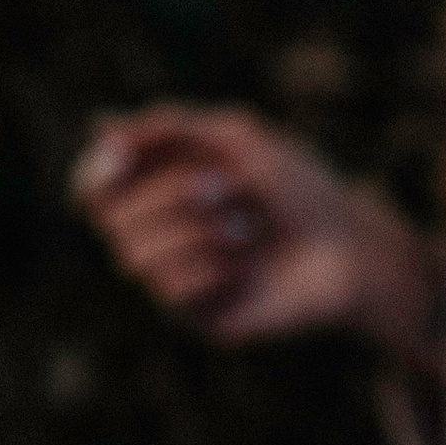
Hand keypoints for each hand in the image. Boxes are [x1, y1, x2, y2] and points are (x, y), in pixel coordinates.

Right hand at [72, 106, 443, 371]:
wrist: (352, 249)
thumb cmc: (302, 189)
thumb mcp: (239, 139)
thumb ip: (171, 128)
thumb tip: (100, 128)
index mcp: (163, 188)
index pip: (94, 188)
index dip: (95, 174)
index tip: (119, 158)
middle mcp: (162, 234)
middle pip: (110, 219)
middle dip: (167, 196)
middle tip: (226, 187)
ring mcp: (178, 278)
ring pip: (134, 258)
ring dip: (193, 231)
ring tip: (247, 225)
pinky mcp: (199, 316)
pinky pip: (170, 290)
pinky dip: (210, 266)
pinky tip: (248, 266)